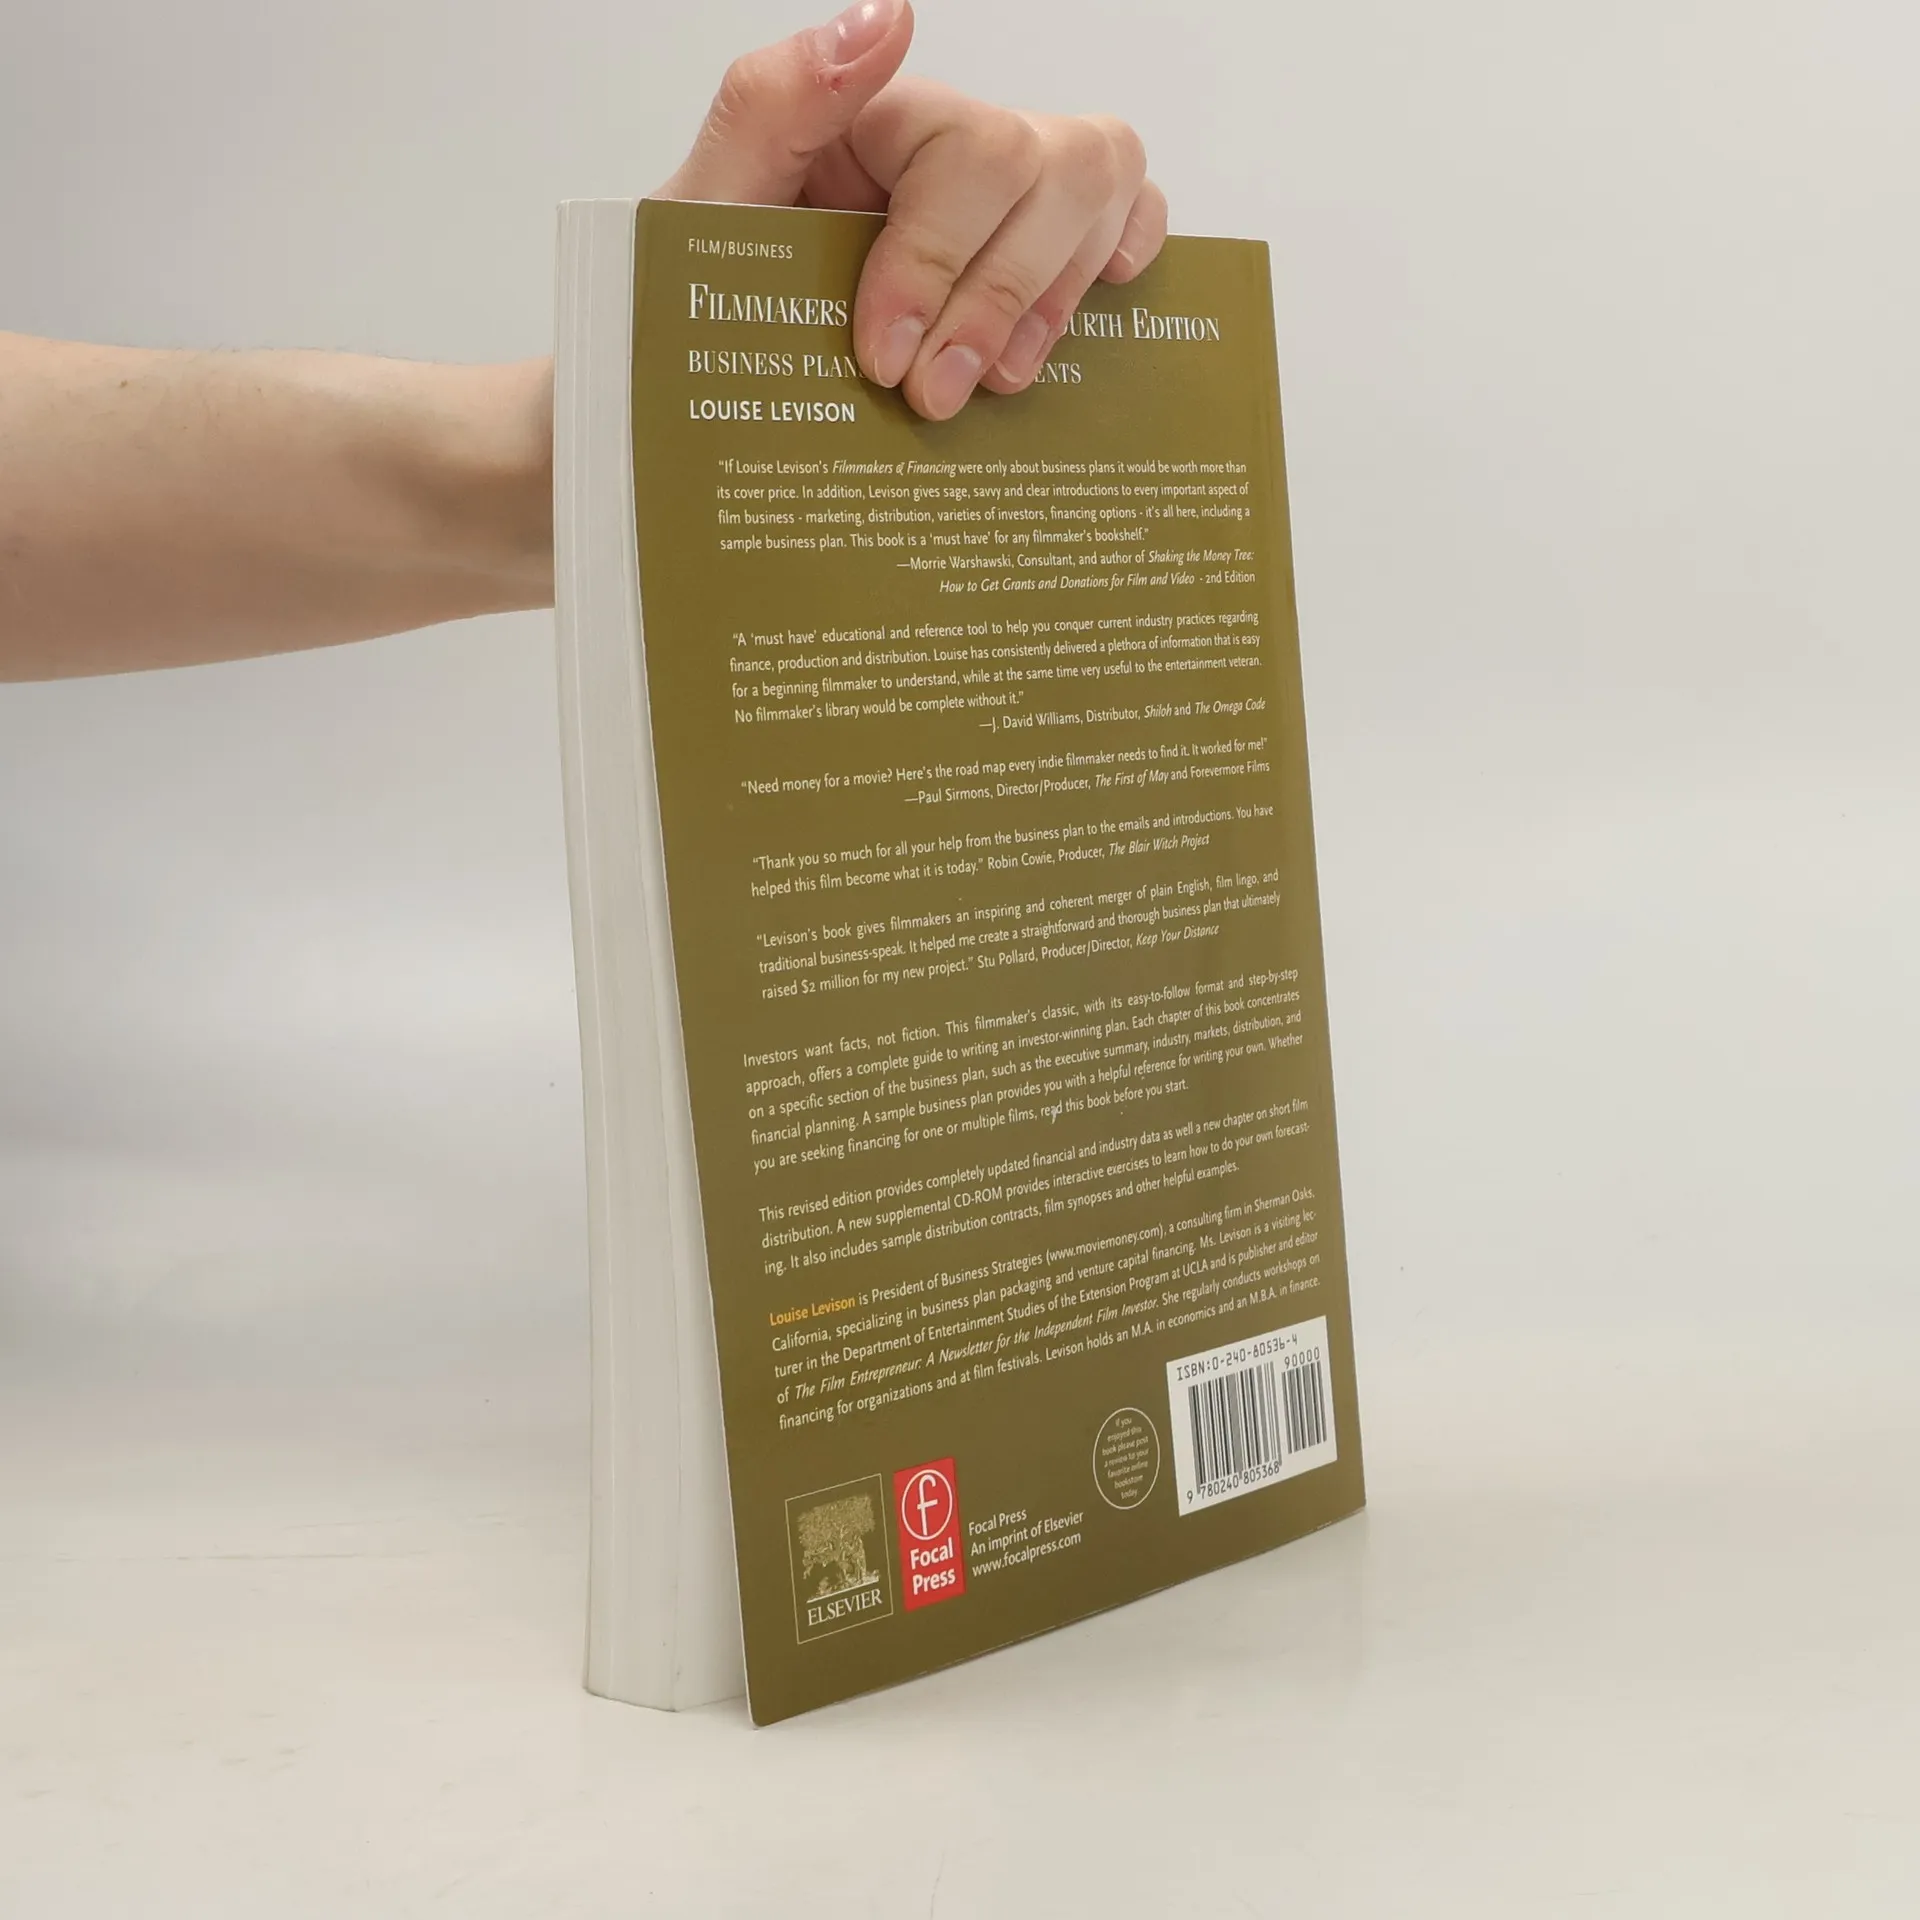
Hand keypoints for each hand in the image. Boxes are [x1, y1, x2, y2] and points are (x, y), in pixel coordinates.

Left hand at [657, 1, 1166, 420]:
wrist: (702, 403)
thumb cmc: (699, 312)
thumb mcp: (698, 210)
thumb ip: (772, 105)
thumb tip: (884, 17)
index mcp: (873, 121)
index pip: (962, 149)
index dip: (935, 258)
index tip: (881, 358)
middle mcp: (951, 148)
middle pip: (1053, 163)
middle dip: (997, 294)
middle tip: (933, 396)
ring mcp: (1005, 200)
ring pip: (1102, 185)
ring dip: (1055, 300)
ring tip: (990, 388)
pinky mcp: (1039, 259)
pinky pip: (1127, 216)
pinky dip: (1124, 257)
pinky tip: (1075, 323)